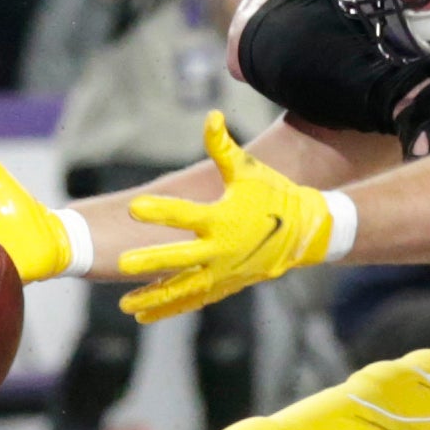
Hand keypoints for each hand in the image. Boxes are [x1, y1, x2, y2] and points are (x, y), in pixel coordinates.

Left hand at [118, 112, 341, 321]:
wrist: (306, 231)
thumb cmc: (274, 196)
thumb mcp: (250, 170)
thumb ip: (223, 147)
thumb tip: (211, 115)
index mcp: (224, 218)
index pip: (186, 213)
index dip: (161, 210)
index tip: (134, 208)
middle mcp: (223, 249)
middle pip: (181, 258)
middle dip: (152, 261)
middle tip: (123, 264)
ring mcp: (225, 271)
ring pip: (184, 288)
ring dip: (154, 296)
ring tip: (125, 305)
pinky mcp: (227, 285)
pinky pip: (195, 299)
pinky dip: (170, 308)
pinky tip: (145, 314)